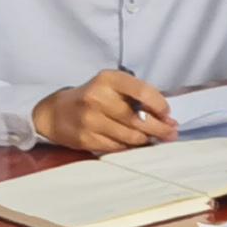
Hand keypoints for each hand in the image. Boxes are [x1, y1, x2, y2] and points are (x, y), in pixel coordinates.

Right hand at [32, 69, 174, 150]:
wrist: (55, 113)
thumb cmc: (92, 96)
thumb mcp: (111, 85)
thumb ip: (136, 95)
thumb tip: (166, 116)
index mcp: (108, 79)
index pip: (142, 92)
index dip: (159, 105)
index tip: (168, 114)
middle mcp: (98, 98)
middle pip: (138, 118)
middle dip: (160, 128)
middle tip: (171, 133)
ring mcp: (90, 121)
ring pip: (130, 136)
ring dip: (148, 140)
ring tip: (157, 139)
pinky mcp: (86, 139)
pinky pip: (118, 147)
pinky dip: (132, 147)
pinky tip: (138, 145)